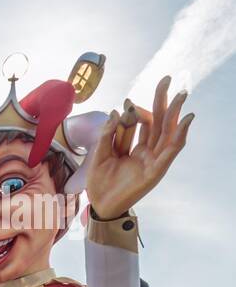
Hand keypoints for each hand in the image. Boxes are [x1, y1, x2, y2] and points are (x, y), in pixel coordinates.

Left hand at [85, 76, 193, 218]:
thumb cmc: (99, 183)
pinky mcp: (156, 171)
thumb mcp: (99, 155)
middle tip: (165, 79)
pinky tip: (186, 119)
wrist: (99, 207)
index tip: (126, 102)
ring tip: (181, 94)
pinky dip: (180, 135)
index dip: (135, 111)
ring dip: (174, 113)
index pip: (139, 124)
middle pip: (157, 122)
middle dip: (161, 101)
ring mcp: (152, 160)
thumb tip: (115, 111)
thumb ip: (107, 135)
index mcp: (134, 148)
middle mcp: (146, 152)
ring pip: (166, 132)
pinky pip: (171, 151)